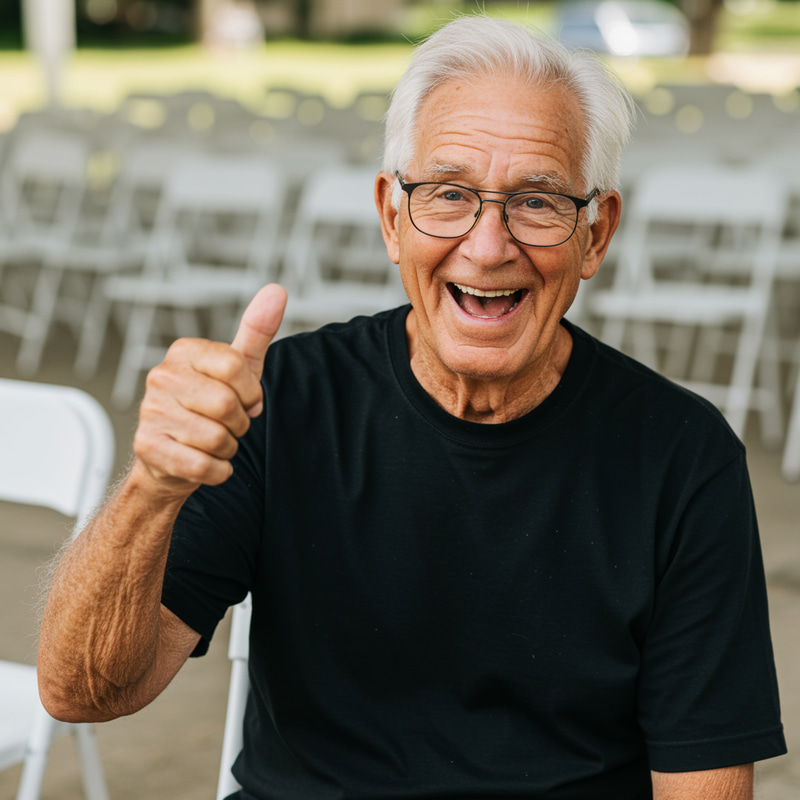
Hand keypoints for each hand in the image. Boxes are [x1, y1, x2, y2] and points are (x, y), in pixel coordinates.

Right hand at [132, 284, 287, 496]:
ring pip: (217, 438)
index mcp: (184, 352)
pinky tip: (205, 461)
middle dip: (240, 423)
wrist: (171, 456)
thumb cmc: (209, 407)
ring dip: (228, 448)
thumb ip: (256, 331)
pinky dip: (217, 471)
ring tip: (214, 441)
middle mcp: (161, 377)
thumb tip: (277, 290)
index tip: (246, 399)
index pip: (235, 366)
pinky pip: (203, 466)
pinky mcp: (147, 447)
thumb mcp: (238, 368)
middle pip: (227, 405)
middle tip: (229, 424)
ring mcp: (150, 412)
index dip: (250, 392)